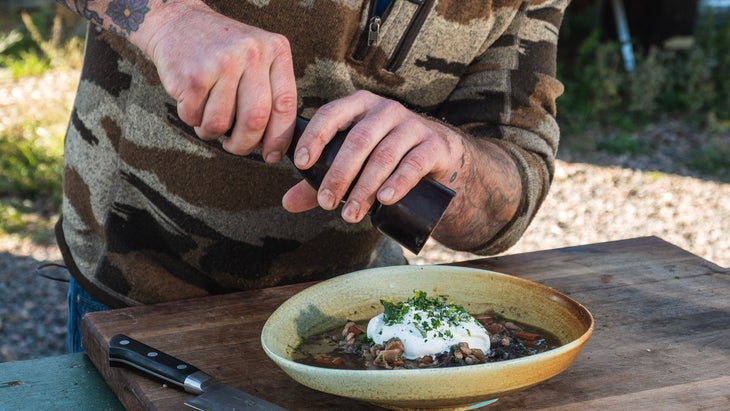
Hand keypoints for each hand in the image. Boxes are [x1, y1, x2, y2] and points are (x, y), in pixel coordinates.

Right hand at [131, 0, 297, 161]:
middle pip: (256, 120)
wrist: (177, 22)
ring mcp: (222, 62)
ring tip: (208, 119)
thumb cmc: (222, 51)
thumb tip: (275, 145)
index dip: (280, 138)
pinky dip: (192, 120)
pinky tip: (192, 102)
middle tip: (235, 147)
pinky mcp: (192, 74)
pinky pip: (194, 117)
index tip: (272, 155)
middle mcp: (252, 53)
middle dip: (244, 144)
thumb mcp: (257, 58)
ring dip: (211, 132)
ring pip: (221, 123)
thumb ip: (270, 93)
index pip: (285, 105)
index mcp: (275, 50)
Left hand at [282, 90, 463, 222]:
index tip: (300, 164)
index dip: (314, 137)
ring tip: (351, 214)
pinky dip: (398, 182)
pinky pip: (414, 163)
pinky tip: (384, 199)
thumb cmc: (385, 156)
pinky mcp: (433, 146)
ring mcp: (412, 126)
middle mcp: (386, 110)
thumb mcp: (354, 162)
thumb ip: (322, 179)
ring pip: (384, 155)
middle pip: (358, 140)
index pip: (331, 114)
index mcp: (359, 106)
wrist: (438, 155)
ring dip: (365, 187)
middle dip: (339, 174)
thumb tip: (287, 202)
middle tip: (326, 203)